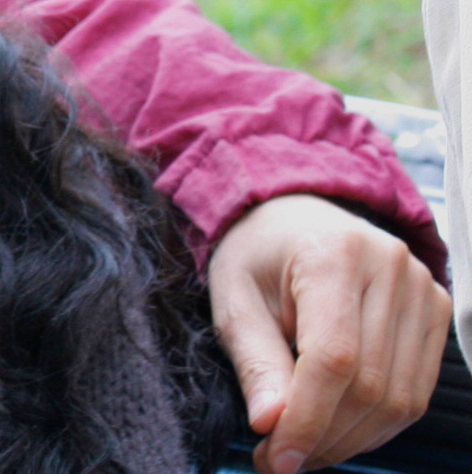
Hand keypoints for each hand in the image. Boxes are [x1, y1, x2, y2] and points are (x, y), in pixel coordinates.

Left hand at [207, 192, 450, 473]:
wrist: (292, 219)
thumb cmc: (256, 257)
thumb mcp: (234, 302)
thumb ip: (256, 363)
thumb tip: (272, 425)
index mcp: (332, 255)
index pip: (333, 358)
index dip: (308, 419)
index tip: (276, 458)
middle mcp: (390, 268)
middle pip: (370, 384)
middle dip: (324, 436)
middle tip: (279, 458)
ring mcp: (422, 289)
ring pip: (399, 398)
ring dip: (350, 438)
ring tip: (303, 448)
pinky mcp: (436, 311)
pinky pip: (416, 390)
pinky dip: (376, 423)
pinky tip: (337, 428)